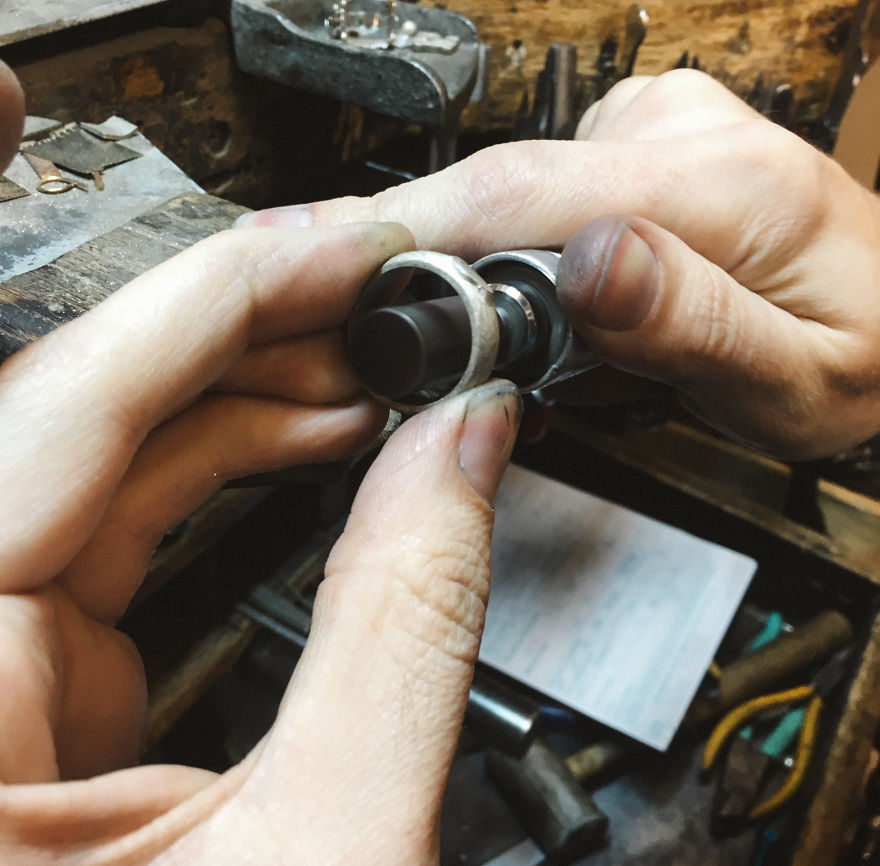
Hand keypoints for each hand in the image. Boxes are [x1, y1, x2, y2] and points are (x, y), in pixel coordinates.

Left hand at [0, 213, 520, 865]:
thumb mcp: (325, 852)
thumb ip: (408, 620)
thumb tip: (467, 451)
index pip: (54, 423)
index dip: (206, 306)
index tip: (322, 250)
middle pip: (75, 423)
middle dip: (237, 334)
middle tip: (360, 289)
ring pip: (103, 464)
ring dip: (245, 393)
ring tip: (363, 356)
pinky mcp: (26, 685)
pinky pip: (122, 526)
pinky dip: (229, 466)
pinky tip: (315, 434)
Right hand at [239, 69, 879, 459]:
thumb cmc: (856, 351)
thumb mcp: (794, 382)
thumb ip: (695, 327)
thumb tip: (591, 265)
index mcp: (722, 187)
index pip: (520, 191)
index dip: (416, 234)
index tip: (345, 280)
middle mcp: (682, 135)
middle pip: (499, 185)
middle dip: (437, 261)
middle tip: (416, 337)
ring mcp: (657, 131)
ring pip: (512, 193)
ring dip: (483, 264)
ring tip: (512, 337)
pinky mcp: (641, 146)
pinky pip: (543, 193)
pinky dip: (520, 249)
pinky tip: (553, 294)